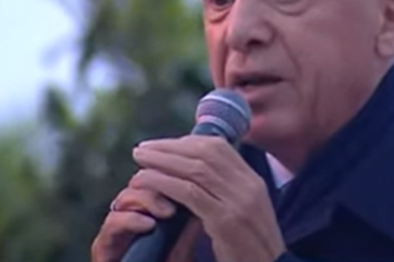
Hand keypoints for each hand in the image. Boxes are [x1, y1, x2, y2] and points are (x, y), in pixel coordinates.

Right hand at [90, 187, 200, 261]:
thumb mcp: (186, 249)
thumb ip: (191, 227)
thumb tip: (207, 196)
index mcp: (153, 214)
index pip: (160, 182)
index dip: (174, 174)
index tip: (194, 178)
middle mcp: (134, 218)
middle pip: (142, 183)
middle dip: (160, 182)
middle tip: (180, 188)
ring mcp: (118, 232)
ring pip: (126, 198)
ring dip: (147, 199)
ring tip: (167, 211)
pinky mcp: (105, 248)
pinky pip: (112, 224)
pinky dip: (129, 220)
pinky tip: (148, 224)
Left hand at [130, 135, 285, 261]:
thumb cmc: (251, 251)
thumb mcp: (245, 215)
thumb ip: (226, 194)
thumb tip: (194, 178)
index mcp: (253, 182)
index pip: (220, 147)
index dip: (188, 142)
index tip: (164, 146)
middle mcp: (248, 186)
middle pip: (205, 153)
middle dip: (170, 147)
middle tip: (143, 148)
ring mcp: (239, 202)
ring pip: (195, 169)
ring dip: (162, 161)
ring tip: (139, 159)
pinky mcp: (226, 221)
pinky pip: (189, 193)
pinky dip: (164, 182)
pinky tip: (146, 181)